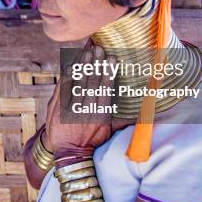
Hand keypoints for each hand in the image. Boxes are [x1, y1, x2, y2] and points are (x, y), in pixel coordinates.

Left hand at [44, 40, 113, 159]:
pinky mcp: (57, 108)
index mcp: (100, 115)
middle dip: (95, 64)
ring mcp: (70, 109)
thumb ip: (121, 120)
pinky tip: (70, 64)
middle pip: (91, 83)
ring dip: (82, 66)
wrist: (69, 152)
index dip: (108, 73)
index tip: (112, 59)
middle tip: (98, 48)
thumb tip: (143, 115)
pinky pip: (62, 89)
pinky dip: (67, 76)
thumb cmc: (91, 140)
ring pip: (77, 84)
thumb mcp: (108, 132)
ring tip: (86, 51)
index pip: (105, 90)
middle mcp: (86, 111)